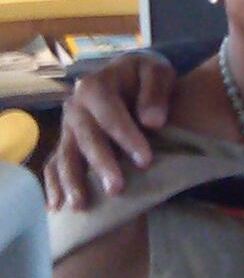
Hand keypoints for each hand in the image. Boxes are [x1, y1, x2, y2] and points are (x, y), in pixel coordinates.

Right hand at [44, 52, 175, 210]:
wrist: (128, 77)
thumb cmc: (144, 76)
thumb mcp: (157, 72)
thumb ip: (156, 92)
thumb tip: (152, 121)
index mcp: (94, 86)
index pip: (110, 115)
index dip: (127, 137)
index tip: (146, 160)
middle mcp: (74, 107)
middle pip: (85, 138)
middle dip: (101, 164)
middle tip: (117, 188)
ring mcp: (66, 127)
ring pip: (64, 155)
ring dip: (72, 181)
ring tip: (80, 205)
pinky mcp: (65, 143)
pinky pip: (52, 165)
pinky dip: (53, 185)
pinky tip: (57, 206)